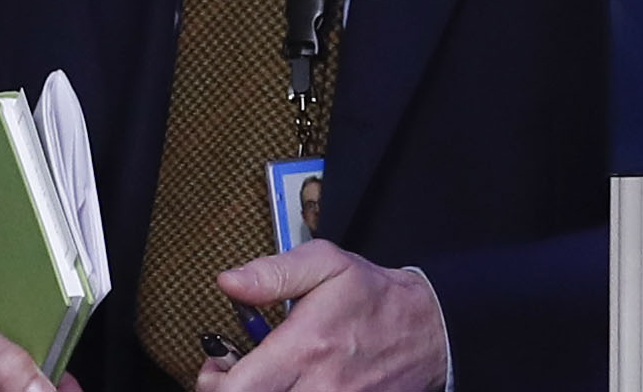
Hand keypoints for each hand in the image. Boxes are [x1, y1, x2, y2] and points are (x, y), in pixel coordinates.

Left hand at [196, 241, 448, 391]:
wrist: (427, 330)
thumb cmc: (373, 296)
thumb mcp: (327, 264)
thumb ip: (274, 273)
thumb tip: (228, 282)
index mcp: (304, 348)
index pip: (236, 391)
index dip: (214, 383)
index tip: (218, 365)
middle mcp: (317, 387)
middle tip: (233, 376)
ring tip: (260, 382)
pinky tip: (288, 387)